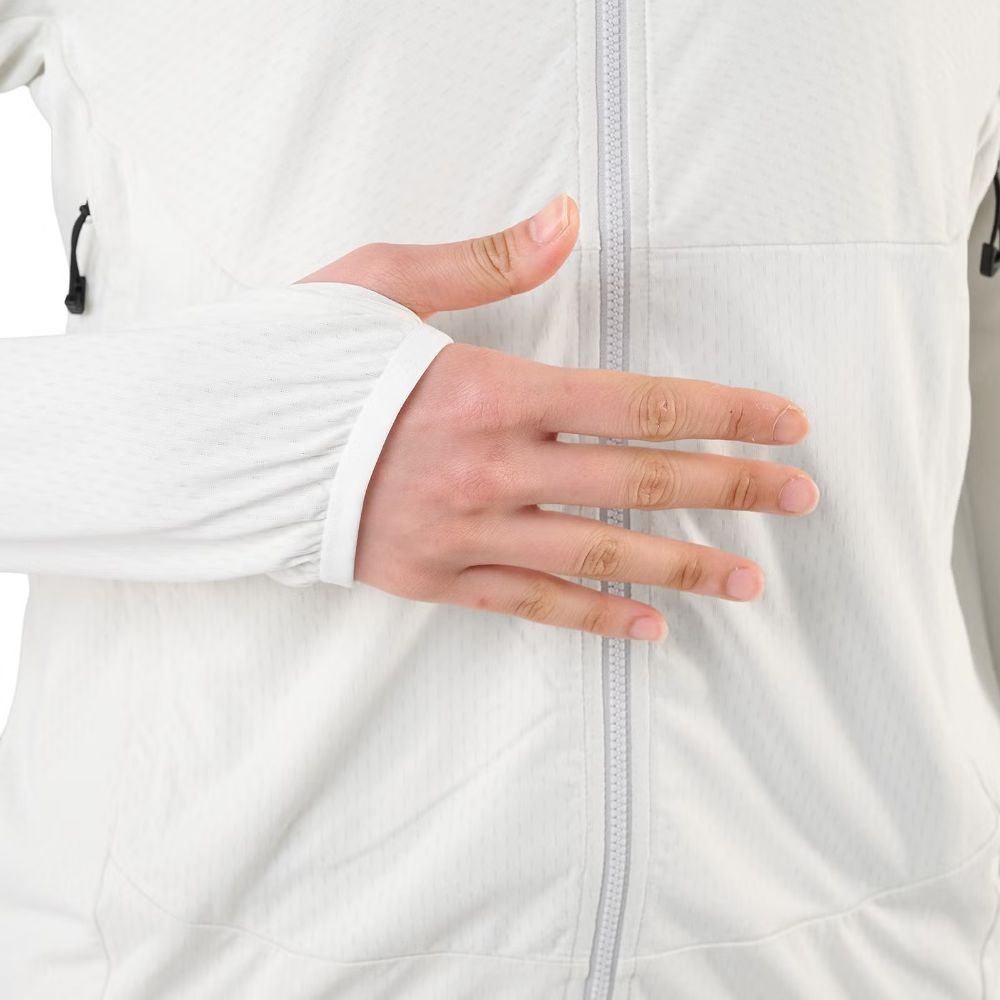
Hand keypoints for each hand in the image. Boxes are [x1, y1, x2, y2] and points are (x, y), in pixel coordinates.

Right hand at [298, 194, 818, 639]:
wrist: (219, 444)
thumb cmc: (299, 361)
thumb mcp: (382, 282)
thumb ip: (486, 261)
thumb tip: (567, 221)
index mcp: (486, 388)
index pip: (635, 403)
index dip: (721, 414)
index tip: (783, 427)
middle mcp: (489, 467)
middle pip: (635, 482)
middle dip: (729, 490)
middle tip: (800, 500)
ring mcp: (464, 531)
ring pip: (595, 558)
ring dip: (679, 568)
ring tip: (746, 581)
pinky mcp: (436, 577)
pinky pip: (529, 606)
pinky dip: (592, 620)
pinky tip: (647, 629)